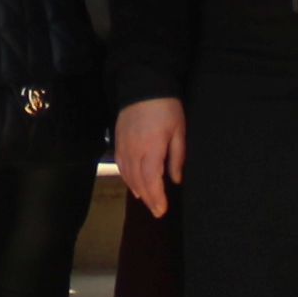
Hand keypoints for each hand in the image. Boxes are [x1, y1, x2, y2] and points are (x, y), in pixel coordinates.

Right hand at [116, 97, 186, 213]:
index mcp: (151, 149)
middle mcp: (134, 151)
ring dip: (138, 190)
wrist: (143, 85)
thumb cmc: (166, 107)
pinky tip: (133, 184)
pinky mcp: (118, 141)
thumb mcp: (179, 131)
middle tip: (157, 211)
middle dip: (148, 199)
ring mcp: (124, 146)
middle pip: (139, 182)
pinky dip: (127, 178)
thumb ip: (176, 157)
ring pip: (128, 175)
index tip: (161, 210)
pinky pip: (121, 165)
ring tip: (147, 201)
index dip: (156, 198)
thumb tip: (175, 180)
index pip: (152, 181)